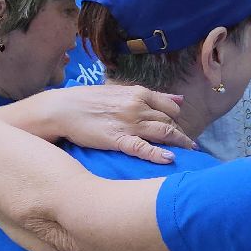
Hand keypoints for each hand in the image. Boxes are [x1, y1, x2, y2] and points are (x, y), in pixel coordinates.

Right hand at [48, 85, 196, 162]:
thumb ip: (151, 96)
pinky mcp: (118, 140)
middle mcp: (138, 107)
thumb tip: (180, 99)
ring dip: (179, 143)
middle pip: (169, 122)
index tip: (180, 129)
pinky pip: (142, 148)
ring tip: (188, 152)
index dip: (178, 120)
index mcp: (139, 93)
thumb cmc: (89, 100)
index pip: (171, 107)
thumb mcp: (122, 91)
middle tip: (187, 145)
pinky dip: (158, 154)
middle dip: (180, 134)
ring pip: (163, 133)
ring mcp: (129, 124)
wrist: (62, 109)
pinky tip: (169, 159)